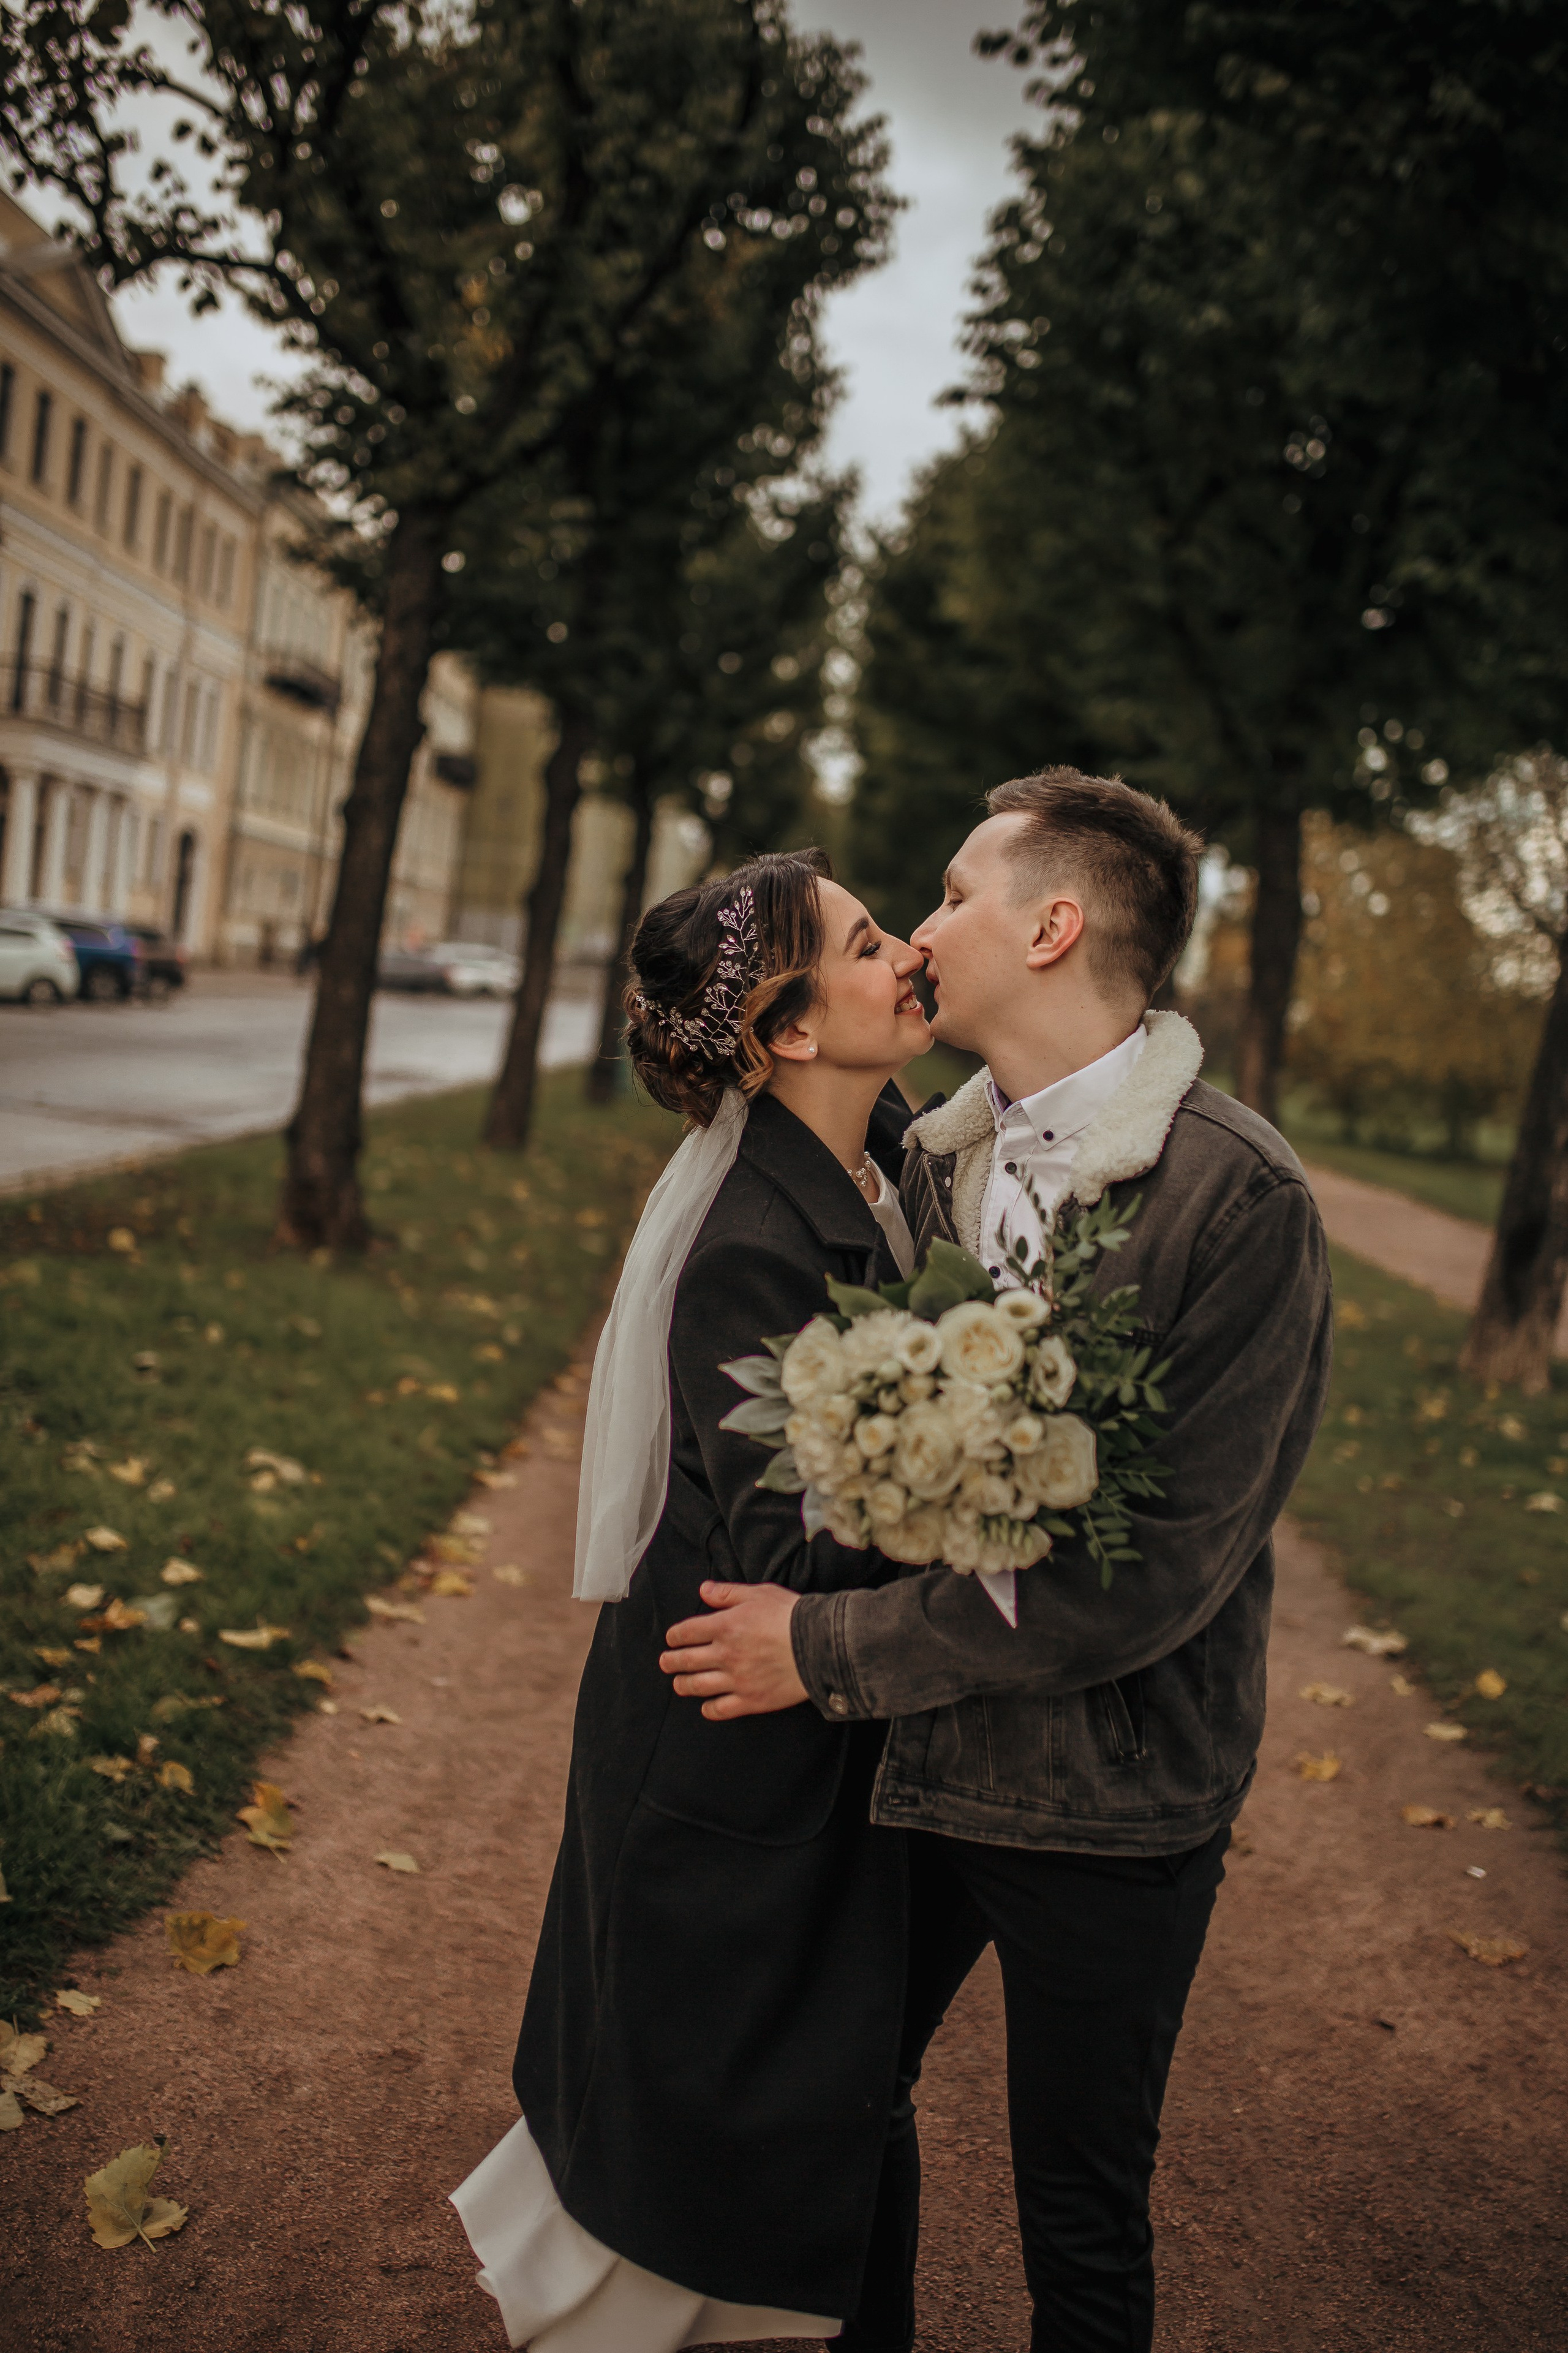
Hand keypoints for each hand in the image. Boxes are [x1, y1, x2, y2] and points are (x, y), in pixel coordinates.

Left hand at [660, 1581, 806, 1719]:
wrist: (819, 1645)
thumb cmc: (790, 1615)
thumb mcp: (758, 1594)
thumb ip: (727, 1593)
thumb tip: (703, 1590)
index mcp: (724, 1626)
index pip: (687, 1632)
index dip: (675, 1636)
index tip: (671, 1639)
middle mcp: (725, 1655)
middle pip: (686, 1661)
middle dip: (671, 1661)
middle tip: (665, 1662)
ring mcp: (736, 1680)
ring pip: (698, 1686)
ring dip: (683, 1684)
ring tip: (678, 1684)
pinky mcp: (750, 1700)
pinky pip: (721, 1709)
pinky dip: (709, 1709)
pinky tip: (706, 1707)